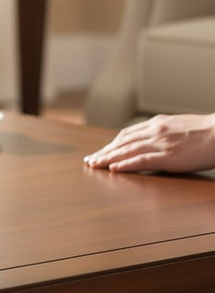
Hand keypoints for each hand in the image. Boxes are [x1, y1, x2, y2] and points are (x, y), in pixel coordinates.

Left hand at [84, 113, 214, 172]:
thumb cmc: (207, 131)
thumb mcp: (180, 126)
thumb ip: (164, 132)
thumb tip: (154, 139)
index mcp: (157, 124)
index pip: (127, 134)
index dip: (111, 143)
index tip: (101, 151)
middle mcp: (154, 131)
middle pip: (122, 142)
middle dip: (104, 151)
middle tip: (90, 160)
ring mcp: (160, 143)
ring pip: (127, 151)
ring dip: (107, 158)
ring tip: (94, 165)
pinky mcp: (169, 156)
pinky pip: (142, 160)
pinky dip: (125, 164)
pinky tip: (113, 168)